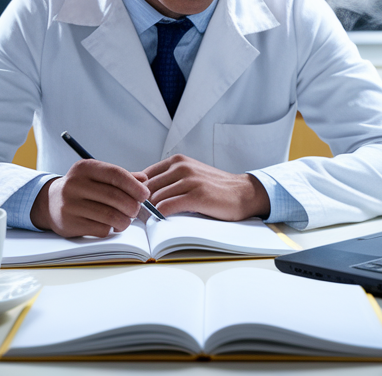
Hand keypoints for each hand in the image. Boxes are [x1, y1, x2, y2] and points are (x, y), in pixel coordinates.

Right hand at [29, 159, 150, 237]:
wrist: (50, 202)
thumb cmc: (82, 188)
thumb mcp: (97, 176)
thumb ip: (120, 177)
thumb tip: (144, 180)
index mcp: (84, 168)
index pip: (115, 174)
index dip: (134, 186)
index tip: (144, 195)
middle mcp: (75, 184)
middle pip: (114, 196)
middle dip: (132, 206)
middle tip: (136, 210)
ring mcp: (70, 204)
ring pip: (110, 215)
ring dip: (124, 220)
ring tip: (126, 220)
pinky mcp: (69, 223)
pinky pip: (101, 229)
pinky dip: (111, 229)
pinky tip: (111, 226)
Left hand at [141, 155, 270, 220]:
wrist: (243, 193)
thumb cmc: (214, 187)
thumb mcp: (190, 175)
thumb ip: (169, 179)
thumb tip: (141, 192)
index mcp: (177, 161)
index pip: (144, 175)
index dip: (137, 192)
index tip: (137, 205)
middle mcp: (182, 167)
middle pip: (147, 187)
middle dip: (141, 204)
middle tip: (140, 217)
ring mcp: (190, 180)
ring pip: (155, 198)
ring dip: (150, 212)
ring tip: (150, 221)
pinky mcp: (197, 196)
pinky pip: (167, 206)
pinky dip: (160, 216)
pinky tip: (162, 220)